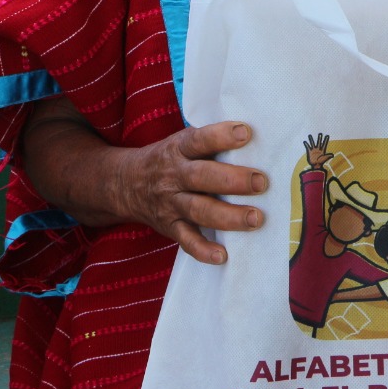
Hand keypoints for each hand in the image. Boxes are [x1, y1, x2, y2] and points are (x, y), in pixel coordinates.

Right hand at [115, 121, 265, 265]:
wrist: (126, 183)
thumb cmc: (170, 160)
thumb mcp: (181, 142)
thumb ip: (209, 143)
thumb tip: (257, 141)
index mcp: (178, 149)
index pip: (199, 140)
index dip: (221, 136)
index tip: (246, 133)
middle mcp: (173, 175)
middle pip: (201, 177)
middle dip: (233, 180)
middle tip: (260, 183)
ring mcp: (171, 203)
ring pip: (199, 210)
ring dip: (229, 216)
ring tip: (255, 218)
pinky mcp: (170, 227)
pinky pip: (186, 241)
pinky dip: (203, 250)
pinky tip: (223, 256)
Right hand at [303, 132, 331, 169]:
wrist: (316, 165)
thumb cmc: (321, 162)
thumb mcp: (325, 158)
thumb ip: (329, 156)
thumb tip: (333, 155)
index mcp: (322, 150)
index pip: (324, 144)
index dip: (326, 140)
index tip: (327, 135)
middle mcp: (318, 149)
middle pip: (319, 142)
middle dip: (319, 138)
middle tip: (320, 133)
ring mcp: (313, 150)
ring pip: (312, 143)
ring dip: (311, 139)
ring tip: (310, 135)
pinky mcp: (309, 152)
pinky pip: (308, 147)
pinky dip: (306, 144)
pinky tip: (305, 141)